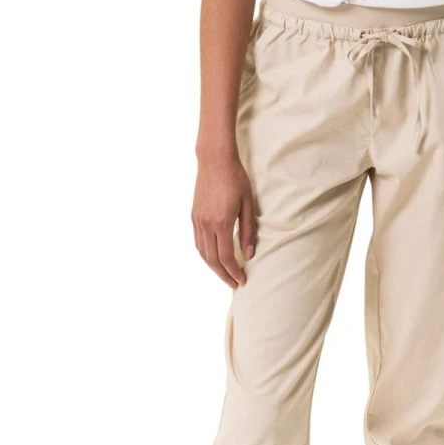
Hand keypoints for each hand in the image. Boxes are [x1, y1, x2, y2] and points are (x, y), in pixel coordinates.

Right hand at [192, 151, 256, 287]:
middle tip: (234, 284)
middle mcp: (206, 224)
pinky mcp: (194, 216)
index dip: (234, 272)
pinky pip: (198, 242)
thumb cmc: (235, 179)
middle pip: (212, 260)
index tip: (242, 281)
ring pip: (202, 253)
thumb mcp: (247, 204)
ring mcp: (198, 220)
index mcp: (222, 222)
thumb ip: (248, 231)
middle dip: (223, 275)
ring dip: (213, 267)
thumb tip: (249, 254)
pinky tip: (213, 257)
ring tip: (225, 274)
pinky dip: (205, 254)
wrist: (214, 160)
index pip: (226, 257)